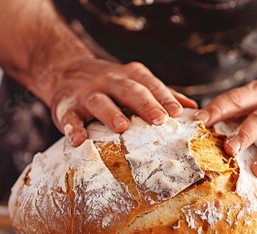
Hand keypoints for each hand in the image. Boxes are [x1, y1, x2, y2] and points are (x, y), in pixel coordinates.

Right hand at [50, 59, 197, 145]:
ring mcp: (86, 93)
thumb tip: (192, 107)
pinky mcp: (65, 106)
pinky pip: (69, 117)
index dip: (163, 97)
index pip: (149, 84)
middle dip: (145, 104)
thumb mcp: (134, 82)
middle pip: (129, 90)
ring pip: (99, 101)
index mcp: (129, 76)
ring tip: (122, 127)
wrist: (64, 71)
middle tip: (159, 120)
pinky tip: (78, 140)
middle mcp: (109, 81)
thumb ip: (161, 94)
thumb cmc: (108, 84)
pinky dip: (72, 128)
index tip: (177, 112)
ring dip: (110, 113)